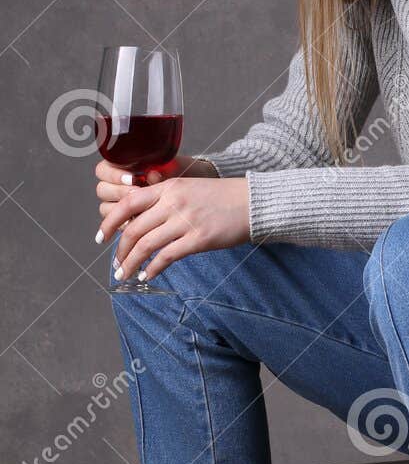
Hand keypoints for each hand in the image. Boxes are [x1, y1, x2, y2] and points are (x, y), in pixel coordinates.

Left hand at [95, 157, 249, 282]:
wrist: (252, 202)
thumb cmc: (221, 198)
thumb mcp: (189, 189)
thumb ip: (165, 202)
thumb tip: (141, 225)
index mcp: (168, 187)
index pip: (127, 204)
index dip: (110, 222)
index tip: (102, 237)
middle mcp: (173, 202)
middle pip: (134, 229)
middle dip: (120, 251)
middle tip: (116, 265)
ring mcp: (185, 221)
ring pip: (146, 245)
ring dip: (132, 263)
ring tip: (126, 275)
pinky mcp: (198, 239)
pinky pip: (167, 257)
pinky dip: (153, 269)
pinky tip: (148, 276)